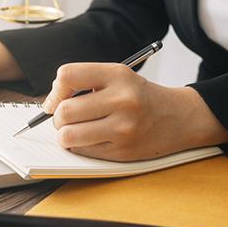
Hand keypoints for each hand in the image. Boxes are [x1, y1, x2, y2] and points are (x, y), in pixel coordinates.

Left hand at [42, 63, 227, 160]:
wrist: (179, 117)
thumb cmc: (140, 96)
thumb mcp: (118, 77)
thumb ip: (85, 83)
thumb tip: (48, 104)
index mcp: (118, 75)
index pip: (67, 76)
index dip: (55, 90)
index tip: (56, 99)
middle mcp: (122, 100)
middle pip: (64, 111)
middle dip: (58, 117)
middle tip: (67, 118)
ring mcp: (123, 128)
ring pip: (68, 135)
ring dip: (65, 134)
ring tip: (76, 130)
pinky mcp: (123, 151)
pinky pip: (83, 151)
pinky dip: (80, 146)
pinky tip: (92, 139)